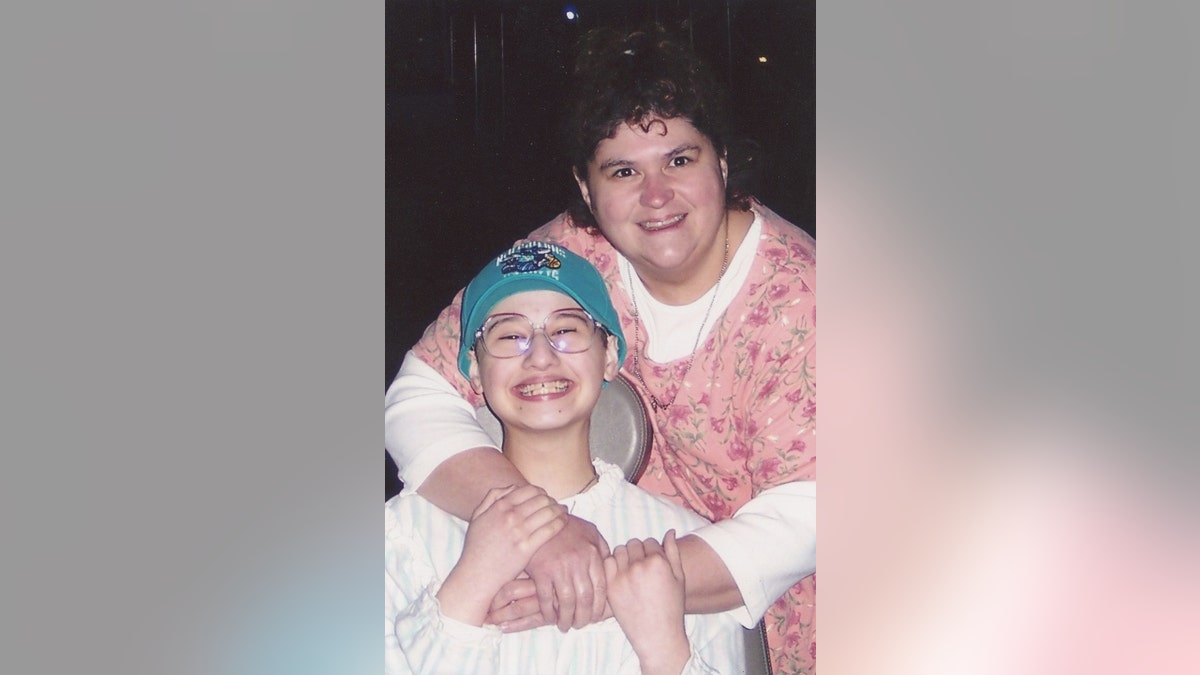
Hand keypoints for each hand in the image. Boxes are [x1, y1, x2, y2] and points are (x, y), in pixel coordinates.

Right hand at [438, 485, 566, 623]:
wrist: (476, 575)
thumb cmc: (476, 548)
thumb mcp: (478, 517)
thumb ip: (493, 497)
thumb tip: (513, 487)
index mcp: (499, 506)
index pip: (529, 490)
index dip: (541, 491)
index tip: (545, 497)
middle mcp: (510, 516)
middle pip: (541, 499)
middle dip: (552, 500)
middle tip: (556, 505)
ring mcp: (519, 532)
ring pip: (548, 512)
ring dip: (559, 509)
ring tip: (564, 511)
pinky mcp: (527, 548)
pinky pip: (550, 530)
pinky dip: (560, 522)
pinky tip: (564, 522)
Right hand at [523, 513, 609, 631]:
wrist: (540, 517)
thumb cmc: (567, 527)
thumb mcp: (591, 533)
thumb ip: (602, 551)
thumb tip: (612, 568)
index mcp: (592, 554)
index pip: (600, 588)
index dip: (598, 607)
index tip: (595, 618)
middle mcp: (578, 563)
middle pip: (585, 599)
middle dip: (583, 618)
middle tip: (580, 625)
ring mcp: (559, 567)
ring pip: (567, 602)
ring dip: (566, 619)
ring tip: (565, 625)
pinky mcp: (541, 571)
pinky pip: (546, 599)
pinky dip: (548, 612)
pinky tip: (550, 617)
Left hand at [603, 530, 689, 674]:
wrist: (657, 635)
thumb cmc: (672, 607)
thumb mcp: (679, 578)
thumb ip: (673, 552)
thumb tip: (670, 531)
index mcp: (658, 561)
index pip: (650, 542)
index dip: (652, 551)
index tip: (653, 563)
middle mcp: (639, 566)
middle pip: (634, 544)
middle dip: (638, 552)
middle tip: (642, 567)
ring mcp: (622, 576)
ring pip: (619, 551)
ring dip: (625, 557)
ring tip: (631, 571)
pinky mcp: (611, 587)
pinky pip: (607, 563)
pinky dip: (612, 566)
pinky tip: (620, 576)